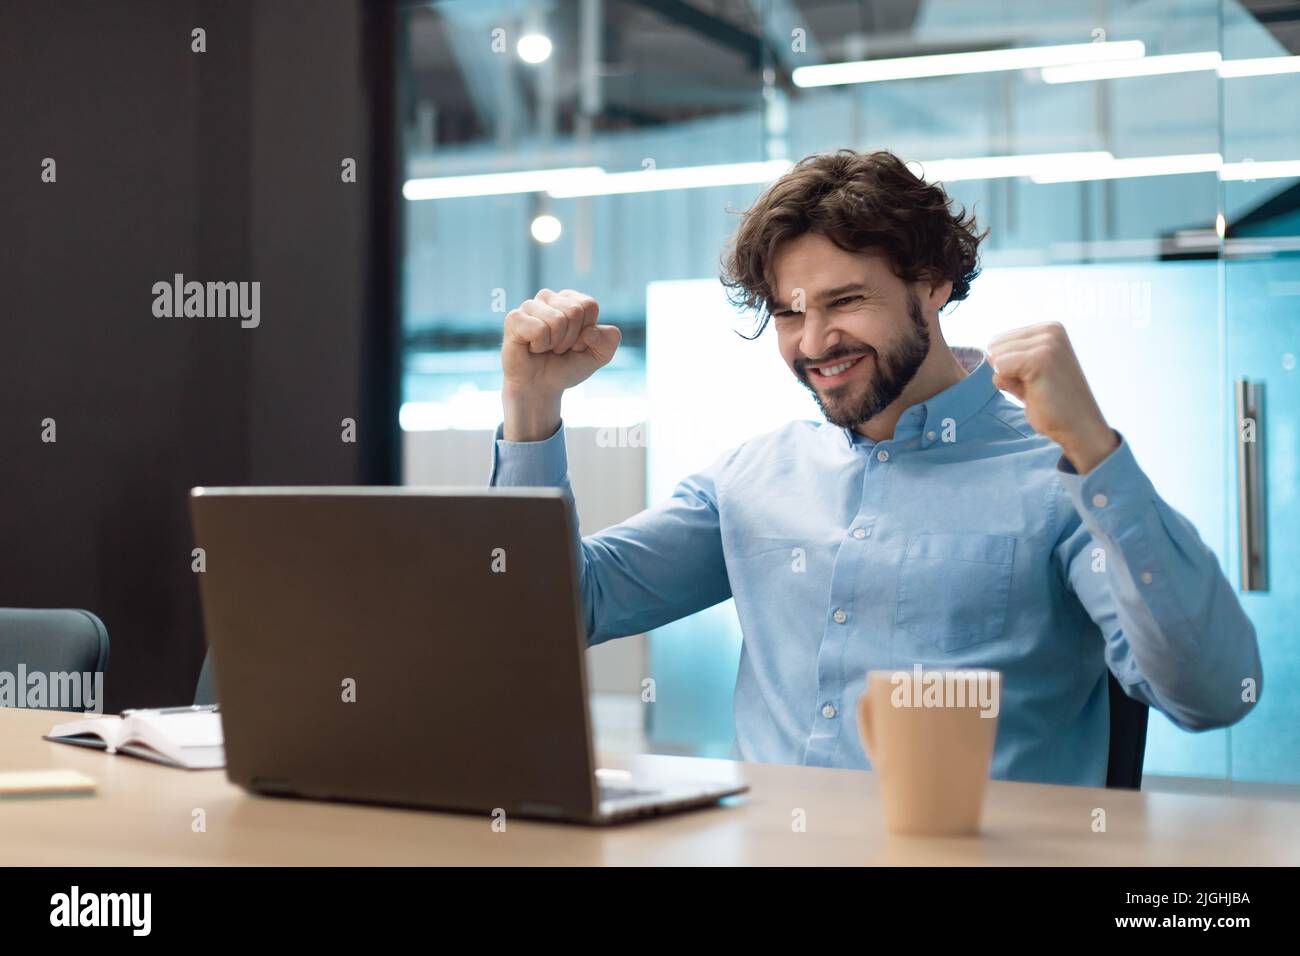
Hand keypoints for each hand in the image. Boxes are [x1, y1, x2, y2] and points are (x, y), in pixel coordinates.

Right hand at [501, 289, 620, 440]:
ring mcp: (530, 306)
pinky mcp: (514, 318)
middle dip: (571, 339)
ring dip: (555, 344)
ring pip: (557, 320)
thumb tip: (591, 331)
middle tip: (558, 349)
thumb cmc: (567, 367)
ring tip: (545, 348)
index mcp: (570, 299)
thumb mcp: (598, 356)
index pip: (589, 305)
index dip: (586, 332)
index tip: (575, 344)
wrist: (540, 388)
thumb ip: (610, 341)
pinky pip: (539, 329)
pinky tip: (532, 348)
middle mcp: (549, 297)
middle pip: (575, 311)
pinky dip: (540, 345)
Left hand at [987, 322, 1117, 473]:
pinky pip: (1000, 368)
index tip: (1035, 379)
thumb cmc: (1052, 403)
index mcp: (1050, 329)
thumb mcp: (1029, 373)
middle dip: (1007, 372)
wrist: (1078, 427)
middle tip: (1036, 386)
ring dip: (1010, 380)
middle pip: (994, 346)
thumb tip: (987, 353)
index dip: (1008, 366)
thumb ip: (1010, 360)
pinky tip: (1034, 392)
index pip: (998, 340)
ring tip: (1037, 389)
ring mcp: (1047, 342)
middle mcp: (1050, 330)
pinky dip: (1010, 386)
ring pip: (995, 357)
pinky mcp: (1040, 358)